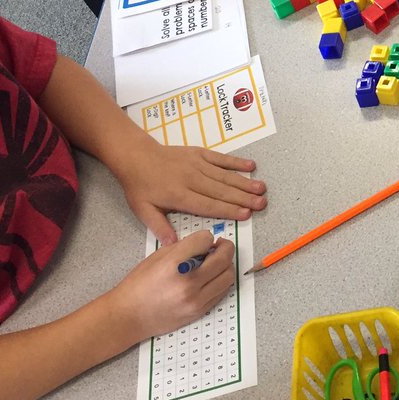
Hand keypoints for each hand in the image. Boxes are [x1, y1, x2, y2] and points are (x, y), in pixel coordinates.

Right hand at [108, 229, 236, 340]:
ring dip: (226, 265)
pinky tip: (210, 277)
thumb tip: (205, 243)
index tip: (203, 240)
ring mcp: (196, 300)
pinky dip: (220, 281)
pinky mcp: (199, 311)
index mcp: (174, 264)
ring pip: (228, 276)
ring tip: (214, 263)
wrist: (129, 316)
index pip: (206, 240)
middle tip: (218, 246)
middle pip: (224, 258)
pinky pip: (222, 292)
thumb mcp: (157, 257)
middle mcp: (188, 282)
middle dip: (225, 247)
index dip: (206, 237)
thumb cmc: (139, 284)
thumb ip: (183, 247)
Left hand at [112, 138, 266, 243]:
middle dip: (244, 198)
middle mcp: (192, 179)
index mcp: (179, 195)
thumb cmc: (140, 186)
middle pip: (221, 191)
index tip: (246, 214)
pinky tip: (251, 167)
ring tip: (261, 189)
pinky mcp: (199, 153)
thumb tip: (174, 246)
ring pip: (224, 175)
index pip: (208, 205)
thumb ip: (160, 227)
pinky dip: (236, 162)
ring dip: (244, 182)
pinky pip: (220, 158)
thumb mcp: (143, 211)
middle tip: (262, 203)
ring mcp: (197, 164)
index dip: (228, 210)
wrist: (136, 156)